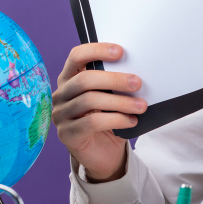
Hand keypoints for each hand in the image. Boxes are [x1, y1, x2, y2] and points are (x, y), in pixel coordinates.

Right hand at [51, 43, 145, 181]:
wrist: (104, 153)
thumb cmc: (109, 119)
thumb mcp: (112, 97)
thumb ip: (115, 84)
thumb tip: (137, 73)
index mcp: (70, 78)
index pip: (76, 56)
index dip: (96, 50)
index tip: (120, 52)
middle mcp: (61, 94)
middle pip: (84, 80)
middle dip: (114, 79)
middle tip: (138, 83)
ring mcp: (61, 115)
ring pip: (89, 101)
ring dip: (120, 102)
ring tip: (141, 105)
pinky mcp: (67, 134)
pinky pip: (92, 122)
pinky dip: (116, 119)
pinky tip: (131, 121)